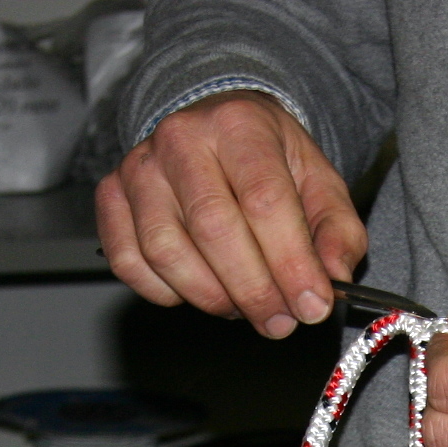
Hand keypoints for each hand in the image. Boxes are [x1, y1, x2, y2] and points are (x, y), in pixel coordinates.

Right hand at [95, 91, 367, 337]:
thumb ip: (336, 232)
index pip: (264, 200)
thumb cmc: (269, 160)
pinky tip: (199, 289)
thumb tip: (334, 279)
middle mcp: (181, 139)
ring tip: (244, 306)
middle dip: (253, 291)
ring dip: (211, 297)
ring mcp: (139, 168)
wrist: (217, 126)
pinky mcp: (111, 196)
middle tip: (279, 321)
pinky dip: (166, 292)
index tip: (310, 306)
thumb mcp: (320, 183)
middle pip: (214, 230)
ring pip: (166, 252)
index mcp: (240, 125)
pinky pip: (130, 262)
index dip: (289, 263)